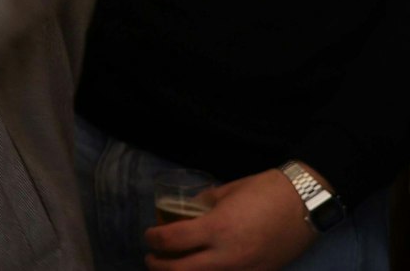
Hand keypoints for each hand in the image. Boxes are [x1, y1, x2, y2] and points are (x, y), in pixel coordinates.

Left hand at [145, 168, 317, 269]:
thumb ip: (201, 205)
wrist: (306, 203)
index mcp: (216, 228)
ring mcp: (245, 270)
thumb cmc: (264, 191)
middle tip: (152, 258)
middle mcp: (228, 255)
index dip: (152, 239)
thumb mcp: (225, 192)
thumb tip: (183, 212)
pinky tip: (203, 269)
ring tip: (174, 266)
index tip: (149, 235)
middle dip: (159, 266)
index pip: (170, 241)